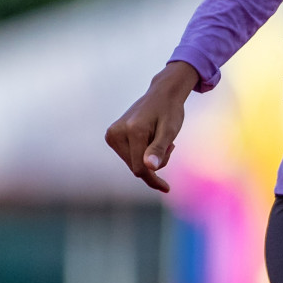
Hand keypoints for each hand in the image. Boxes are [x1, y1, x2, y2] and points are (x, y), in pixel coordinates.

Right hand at [104, 60, 199, 192]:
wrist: (162, 94)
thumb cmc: (169, 111)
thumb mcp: (170, 130)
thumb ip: (159, 148)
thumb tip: (150, 168)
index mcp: (133, 131)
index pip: (140, 168)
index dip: (154, 179)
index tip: (167, 188)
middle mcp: (117, 132)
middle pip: (136, 167)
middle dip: (154, 164)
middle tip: (170, 146)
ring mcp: (111, 134)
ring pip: (132, 163)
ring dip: (148, 158)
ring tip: (160, 139)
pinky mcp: (111, 135)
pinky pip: (129, 156)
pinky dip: (142, 153)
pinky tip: (151, 140)